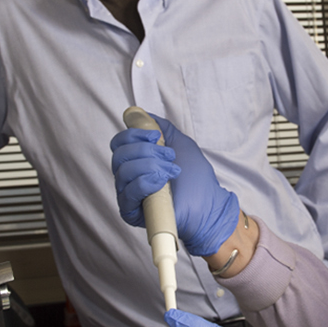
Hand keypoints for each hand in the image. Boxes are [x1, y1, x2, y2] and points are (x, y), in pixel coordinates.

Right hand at [110, 114, 240, 255]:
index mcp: (136, 161)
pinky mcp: (131, 213)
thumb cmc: (196, 177)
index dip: (133, 135)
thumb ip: (159, 127)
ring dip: (151, 166)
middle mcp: (128, 177)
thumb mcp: (179, 143)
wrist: (208, 203)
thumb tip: (139, 114)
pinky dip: (146, 182)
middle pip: (119, 155)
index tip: (154, 136)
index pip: (118, 143)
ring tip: (171, 171)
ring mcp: (128, 195)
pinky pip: (128, 192)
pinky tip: (162, 182)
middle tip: (169, 156)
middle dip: (146, 151)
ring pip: (124, 171)